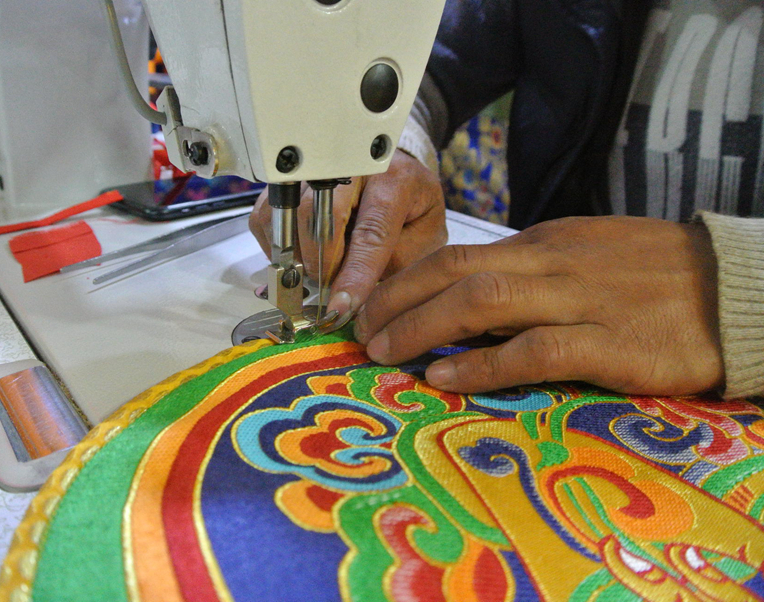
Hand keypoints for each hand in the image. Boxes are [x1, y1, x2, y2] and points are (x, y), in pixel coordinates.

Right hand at [248, 149, 447, 315]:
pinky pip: (265, 214)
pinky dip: (275, 245)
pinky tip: (296, 257)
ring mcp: (316, 168)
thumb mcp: (421, 243)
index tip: (343, 306)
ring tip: (312, 273)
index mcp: (394, 181)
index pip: (370, 231)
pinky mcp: (289, 180)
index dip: (355, 274)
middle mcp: (351, 166)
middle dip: (320, 263)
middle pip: (318, 214)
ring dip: (296, 255)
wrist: (394, 182)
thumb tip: (353, 303)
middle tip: (327, 288)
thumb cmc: (410, 216)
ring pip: (287, 213)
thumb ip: (392, 271)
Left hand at [354, 216, 724, 395]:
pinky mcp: (609, 342)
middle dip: (397, 301)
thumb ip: (531, 276)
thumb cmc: (656, 277)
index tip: (372, 307)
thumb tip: (471, 301)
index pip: (456, 254)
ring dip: (422, 328)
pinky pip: (532, 350)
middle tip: (361, 333)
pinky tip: (445, 377)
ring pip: (481, 302)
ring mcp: (579, 301)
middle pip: (454, 271)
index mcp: (545, 243)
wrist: (737, 289)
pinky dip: (482, 364)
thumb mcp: (585, 259)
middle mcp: (552, 264)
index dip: (404, 282)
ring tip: (385, 354)